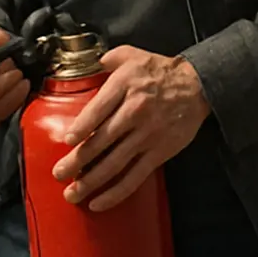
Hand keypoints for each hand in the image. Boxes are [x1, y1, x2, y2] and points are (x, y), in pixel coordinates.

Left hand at [51, 47, 210, 210]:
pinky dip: (117, 192)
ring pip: (115, 163)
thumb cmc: (159, 71)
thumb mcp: (132, 54)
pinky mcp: (159, 152)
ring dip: (91, 181)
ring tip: (72, 194)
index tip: (66, 141)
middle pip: (102, 141)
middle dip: (77, 161)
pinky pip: (135, 176)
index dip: (82, 127)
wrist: (199, 85)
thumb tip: (88, 65)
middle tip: (58, 173)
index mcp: (124, 87)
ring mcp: (148, 135)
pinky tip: (99, 202)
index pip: (98, 110)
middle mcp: (135, 112)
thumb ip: (107, 59)